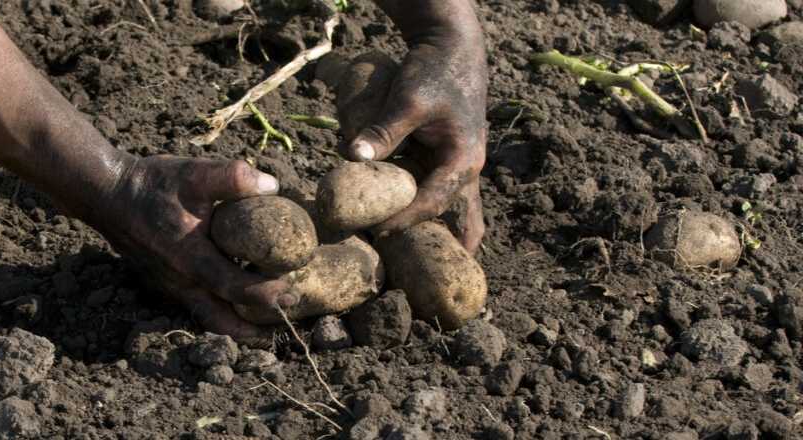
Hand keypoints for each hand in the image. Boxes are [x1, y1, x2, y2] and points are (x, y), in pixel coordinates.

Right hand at [82, 155, 295, 344]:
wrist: (106, 194)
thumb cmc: (151, 185)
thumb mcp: (194, 172)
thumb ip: (233, 177)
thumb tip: (271, 187)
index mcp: (190, 258)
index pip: (235, 289)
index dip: (266, 295)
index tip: (292, 292)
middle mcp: (180, 281)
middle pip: (222, 319)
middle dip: (256, 325)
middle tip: (286, 318)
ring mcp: (170, 286)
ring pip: (208, 316)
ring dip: (237, 324)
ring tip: (266, 322)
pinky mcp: (164, 282)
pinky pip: (196, 305)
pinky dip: (219, 309)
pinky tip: (237, 299)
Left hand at [352, 1, 488, 252]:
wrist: (452, 47)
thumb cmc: (434, 71)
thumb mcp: (409, 99)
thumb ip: (383, 130)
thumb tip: (352, 158)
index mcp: (464, 160)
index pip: (434, 203)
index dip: (407, 222)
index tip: (379, 235)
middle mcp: (466, 170)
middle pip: (465, 222)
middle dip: (452, 253)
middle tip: (433, 287)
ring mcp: (458, 166)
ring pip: (457, 213)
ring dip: (443, 238)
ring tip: (423, 272)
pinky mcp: (445, 160)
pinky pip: (438, 195)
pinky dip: (427, 214)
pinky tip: (404, 229)